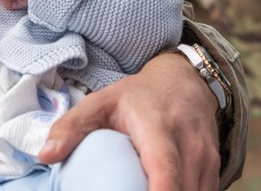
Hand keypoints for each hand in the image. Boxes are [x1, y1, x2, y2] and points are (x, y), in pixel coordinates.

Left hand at [39, 53, 220, 190]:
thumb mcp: (101, 102)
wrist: (183, 81)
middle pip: (183, 189)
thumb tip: (45, 155)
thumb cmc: (137, 96)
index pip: (164, 168)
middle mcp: (189, 142)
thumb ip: (71, 126)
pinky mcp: (214, 167)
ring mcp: (206, 156)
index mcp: (158, 126)